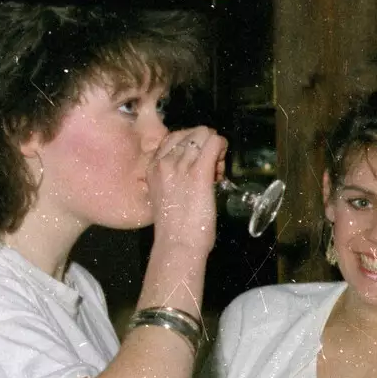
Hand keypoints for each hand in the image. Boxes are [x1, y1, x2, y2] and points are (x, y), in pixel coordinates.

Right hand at [149, 126, 226, 254]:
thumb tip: (191, 167)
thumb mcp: (164, 195)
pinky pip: (215, 143)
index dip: (192, 148)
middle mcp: (164, 162)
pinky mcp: (199, 173)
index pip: (175, 138)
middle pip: (192, 133)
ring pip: (205, 134)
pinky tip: (221, 170)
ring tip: (215, 174)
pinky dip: (223, 149)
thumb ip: (172, 177)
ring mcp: (181, 166)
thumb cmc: (174, 228)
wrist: (177, 244)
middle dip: (205, 147)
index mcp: (153, 166)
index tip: (197, 167)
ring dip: (216, 151)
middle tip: (211, 170)